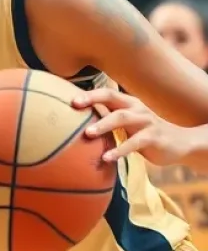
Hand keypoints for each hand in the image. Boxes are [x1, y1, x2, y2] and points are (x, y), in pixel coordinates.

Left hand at [73, 88, 188, 165]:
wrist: (180, 143)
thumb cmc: (145, 132)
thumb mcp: (127, 123)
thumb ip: (108, 118)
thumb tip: (77, 120)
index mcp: (128, 102)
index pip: (106, 93)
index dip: (89, 94)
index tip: (71, 99)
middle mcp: (136, 108)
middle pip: (112, 99)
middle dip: (93, 100)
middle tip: (74, 105)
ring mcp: (146, 122)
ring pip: (122, 118)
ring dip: (103, 125)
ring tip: (87, 134)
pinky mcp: (154, 138)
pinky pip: (134, 143)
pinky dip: (119, 150)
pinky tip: (107, 158)